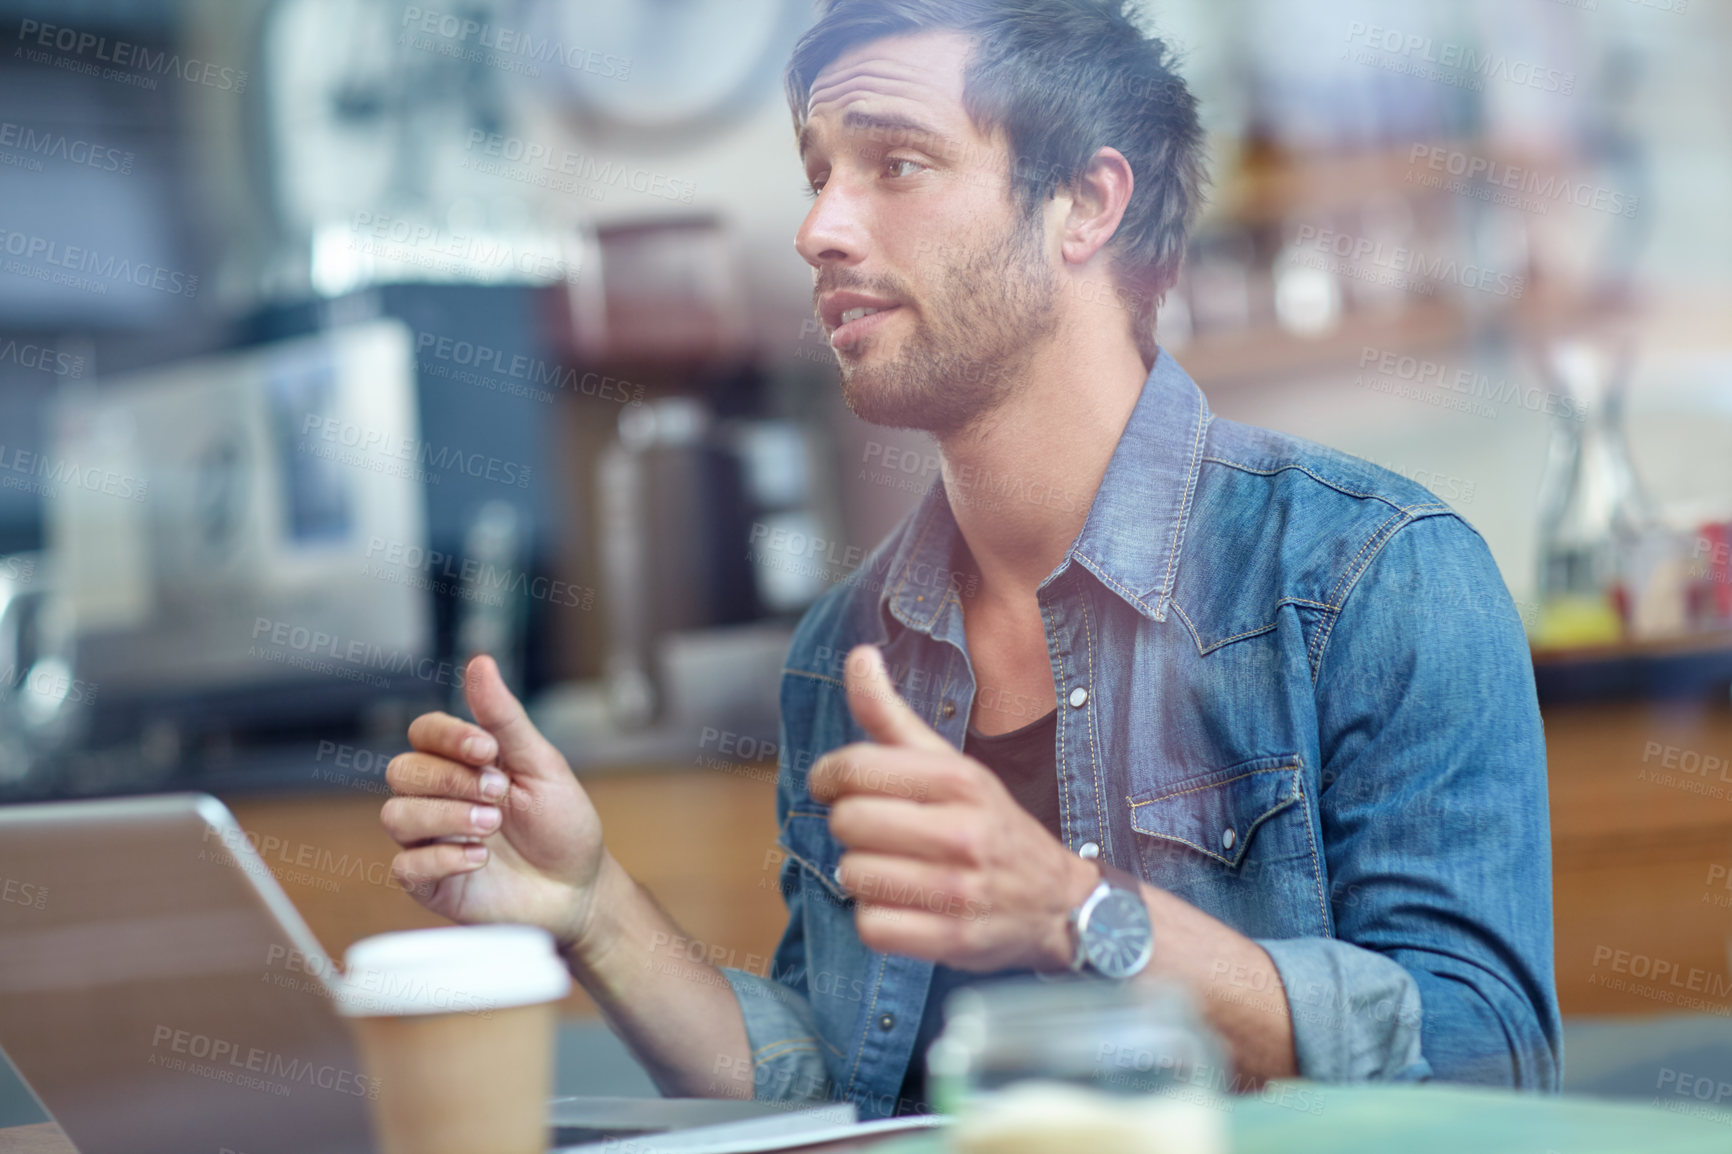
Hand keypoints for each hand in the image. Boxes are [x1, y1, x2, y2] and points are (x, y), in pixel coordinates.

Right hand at [381, 655, 606, 951]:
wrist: (579, 889)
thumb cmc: (561, 824)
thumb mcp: (542, 766)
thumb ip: (505, 719)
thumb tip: (480, 661)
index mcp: (461, 764)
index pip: (424, 733)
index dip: (448, 736)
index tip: (487, 749)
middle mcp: (438, 798)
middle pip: (401, 771)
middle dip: (450, 779)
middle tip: (498, 793)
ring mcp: (429, 840)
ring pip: (396, 816)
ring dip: (445, 816)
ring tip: (491, 826)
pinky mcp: (429, 884)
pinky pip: (406, 866)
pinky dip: (442, 858)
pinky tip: (480, 858)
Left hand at [808, 644, 1098, 972]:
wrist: (1057, 901)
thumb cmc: (988, 825)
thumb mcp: (949, 764)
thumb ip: (892, 715)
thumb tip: (858, 657)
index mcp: (958, 779)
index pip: (854, 767)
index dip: (828, 776)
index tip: (833, 786)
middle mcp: (962, 831)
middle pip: (848, 822)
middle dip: (851, 828)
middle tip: (875, 833)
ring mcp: (960, 890)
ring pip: (854, 876)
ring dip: (861, 876)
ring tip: (891, 870)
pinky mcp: (954, 940)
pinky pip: (872, 926)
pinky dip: (876, 919)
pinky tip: (899, 905)